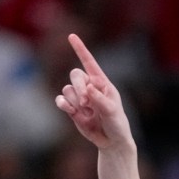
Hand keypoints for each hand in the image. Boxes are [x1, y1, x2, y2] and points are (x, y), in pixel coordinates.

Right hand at [55, 34, 132, 149]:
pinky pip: (61, 100)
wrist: (111, 142)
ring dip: (76, 100)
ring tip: (87, 113)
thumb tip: (89, 88)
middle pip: (75, 75)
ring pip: (68, 89)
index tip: (71, 36)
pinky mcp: (72, 109)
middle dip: (79, 87)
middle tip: (87, 103)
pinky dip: (63, 104)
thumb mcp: (112, 112)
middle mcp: (90, 88)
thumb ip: (101, 100)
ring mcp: (80, 98)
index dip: (80, 49)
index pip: (90, 63)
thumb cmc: (117, 124)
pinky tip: (71, 111)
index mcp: (102, 84)